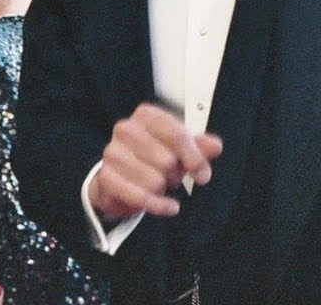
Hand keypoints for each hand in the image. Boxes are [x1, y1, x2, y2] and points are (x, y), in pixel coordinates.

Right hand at [88, 103, 223, 219]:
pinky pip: (140, 197)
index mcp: (146, 115)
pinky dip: (158, 205)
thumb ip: (200, 145)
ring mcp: (113, 153)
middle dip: (176, 174)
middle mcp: (126, 129)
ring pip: (155, 181)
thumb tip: (215, 146)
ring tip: (159, 183)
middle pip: (168, 160)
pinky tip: (168, 206)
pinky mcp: (105, 177)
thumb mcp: (180, 146)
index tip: (203, 174)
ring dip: (164, 188)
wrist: (120, 174)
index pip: (178, 135)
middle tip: (172, 176)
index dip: (195, 158)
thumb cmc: (153, 154)